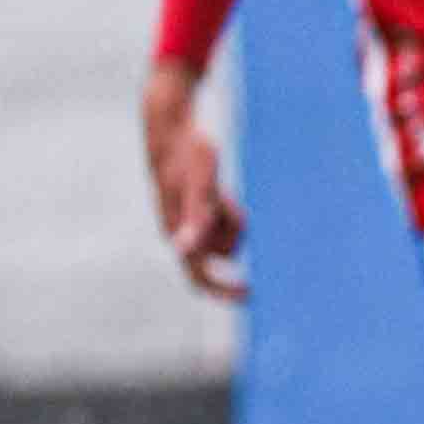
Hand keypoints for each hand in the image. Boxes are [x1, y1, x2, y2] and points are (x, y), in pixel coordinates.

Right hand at [139, 63, 245, 300]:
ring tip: (225, 192)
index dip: (225, 292)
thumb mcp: (200, 184)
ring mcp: (186, 220)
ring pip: (225, 235)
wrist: (171, 127)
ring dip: (234, 221)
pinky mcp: (194, 206)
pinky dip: (231, 212)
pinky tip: (226, 193)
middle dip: (235, 237)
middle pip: (222, 253)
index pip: (201, 278)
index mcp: (180, 233)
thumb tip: (183, 249)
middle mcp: (181, 232)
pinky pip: (222, 220)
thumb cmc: (187, 154)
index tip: (253, 296)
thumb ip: (196, 217)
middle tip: (234, 207)